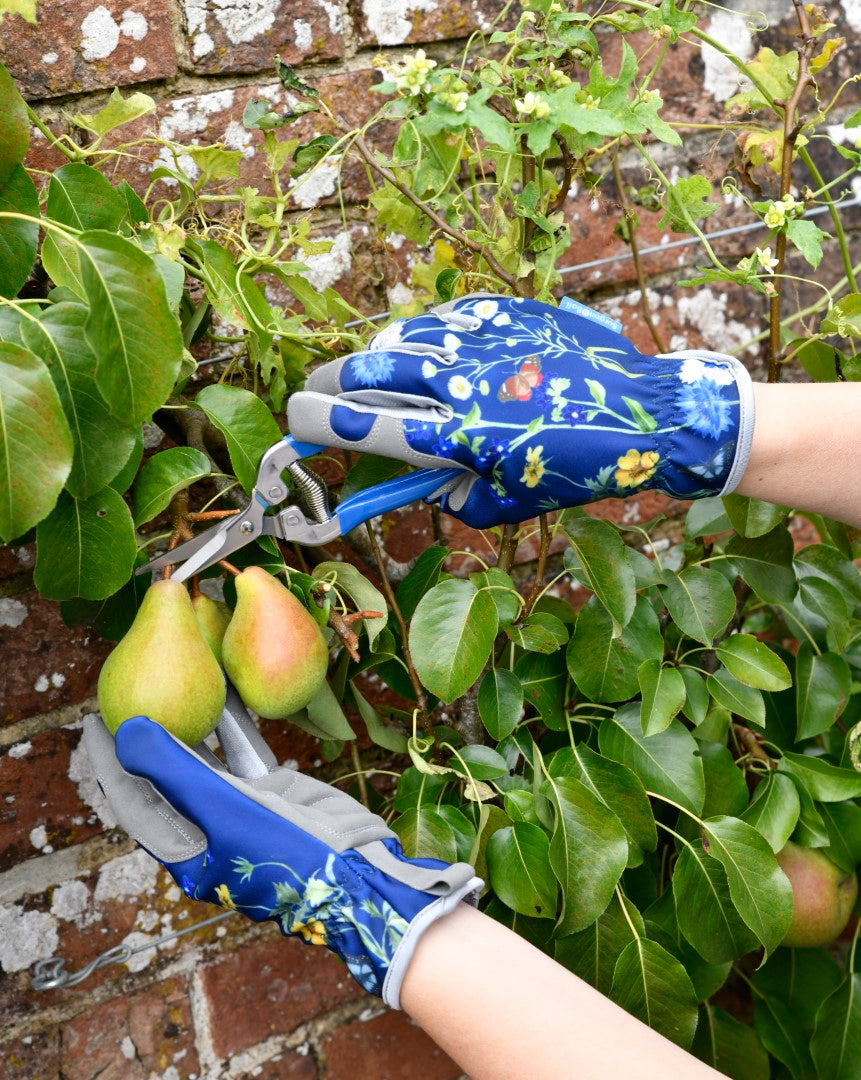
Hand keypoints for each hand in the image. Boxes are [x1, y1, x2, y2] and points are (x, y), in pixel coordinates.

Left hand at [82, 688, 480, 1006]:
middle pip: (166, 774)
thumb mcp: (227, 813)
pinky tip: (227, 690)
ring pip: (208, 758)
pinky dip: (235, 724)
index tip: (95, 719)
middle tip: (135, 688)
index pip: (135, 798)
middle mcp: (208, 828)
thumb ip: (175, 772)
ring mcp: (242, 809)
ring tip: (177, 679)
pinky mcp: (274, 791)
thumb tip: (127, 732)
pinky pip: (245, 751)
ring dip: (194, 722)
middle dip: (150, 733)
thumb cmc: (287, 854)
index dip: (114, 759)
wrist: (361, 875)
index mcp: (185, 848)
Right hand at [287, 294, 754, 527]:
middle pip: (371, 372)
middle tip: (317, 394)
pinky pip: (448, 317)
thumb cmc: (579, 468)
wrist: (646, 414)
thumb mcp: (511, 503)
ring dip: (376, 356)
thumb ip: (456, 496)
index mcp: (459, 435)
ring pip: (404, 337)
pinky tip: (427, 347)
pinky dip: (425, 333)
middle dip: (331, 384)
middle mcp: (462, 382)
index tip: (296, 423)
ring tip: (369, 371)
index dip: (320, 423)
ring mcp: (484, 341)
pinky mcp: (509, 314)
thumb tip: (425, 483)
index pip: (368, 425)